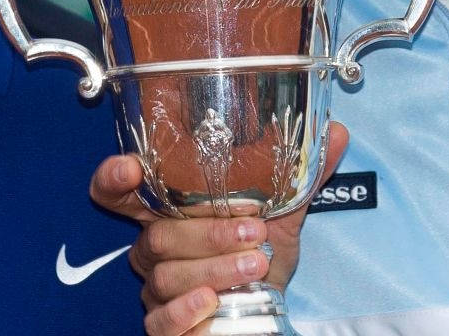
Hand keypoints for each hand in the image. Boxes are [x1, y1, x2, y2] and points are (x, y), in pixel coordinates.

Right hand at [89, 121, 348, 335]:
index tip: (131, 167)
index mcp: (168, 214)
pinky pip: (161, 321)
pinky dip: (186, 310)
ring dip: (214, 268)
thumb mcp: (283, 215)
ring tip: (257, 262)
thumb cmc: (259, 257)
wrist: (265, 311)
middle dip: (207, 233)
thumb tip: (336, 132)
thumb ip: (299, 176)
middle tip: (254, 231)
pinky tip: (212, 301)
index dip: (112, 179)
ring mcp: (155, 290)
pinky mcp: (164, 327)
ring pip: (165, 277)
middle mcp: (153, 249)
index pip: (117, 192)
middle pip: (156, 237)